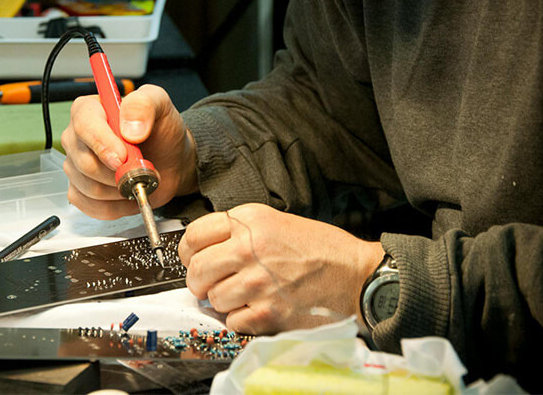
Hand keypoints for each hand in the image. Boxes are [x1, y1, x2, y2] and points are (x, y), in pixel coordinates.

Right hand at [61, 84, 197, 218]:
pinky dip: (116, 206)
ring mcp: (75, 166)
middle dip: (119, 172)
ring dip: (121, 189)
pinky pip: (91, 206)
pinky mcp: (80, 190)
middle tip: (141, 167)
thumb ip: (144, 105)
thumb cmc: (160, 131)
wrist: (169, 160)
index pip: (84, 126)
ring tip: (138, 178)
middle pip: (85, 162)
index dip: (102, 144)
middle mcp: (76, 137)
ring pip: (90, 188)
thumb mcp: (160, 104)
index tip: (123, 157)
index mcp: (89, 110)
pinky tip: (129, 193)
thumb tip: (129, 128)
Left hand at [178, 203, 385, 333]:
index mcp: (249, 221)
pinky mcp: (267, 312)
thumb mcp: (276, 221)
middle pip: (196, 269)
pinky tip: (259, 308)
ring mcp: (257, 282)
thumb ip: (238, 232)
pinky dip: (242, 319)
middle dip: (199, 280)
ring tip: (244, 295)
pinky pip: (232, 321)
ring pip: (212, 298)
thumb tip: (203, 250)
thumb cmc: (319, 248)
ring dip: (224, 301)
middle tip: (212, 283)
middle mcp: (248, 248)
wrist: (355, 274)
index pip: (193, 236)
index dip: (188, 251)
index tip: (193, 259)